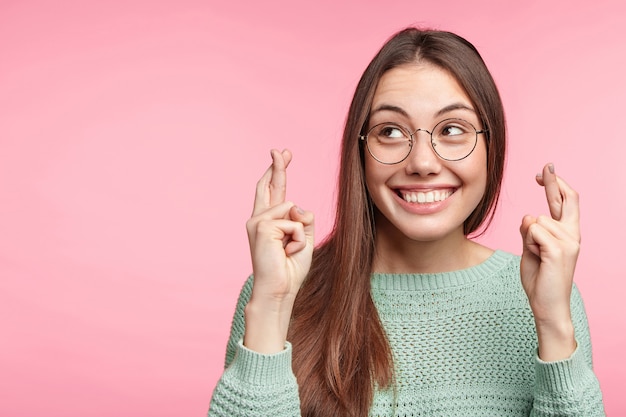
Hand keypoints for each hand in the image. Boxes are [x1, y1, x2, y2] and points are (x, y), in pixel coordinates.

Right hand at [243, 149, 314, 352]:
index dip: (277, 171)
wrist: (278, 290)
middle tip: (280, 148)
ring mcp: (257, 221)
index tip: (282, 153)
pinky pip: (294, 222)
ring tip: (289, 251)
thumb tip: (297, 206)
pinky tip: (286, 252)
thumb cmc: (290, 270)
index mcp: (269, 222)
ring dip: (300, 233)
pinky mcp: (261, 227)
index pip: (273, 191)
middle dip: (278, 166)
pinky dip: (297, 238)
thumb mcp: (304, 239)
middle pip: (272, 186)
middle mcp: (259, 219)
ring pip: (293, 210)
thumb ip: (303, 219)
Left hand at [519, 163, 579, 360]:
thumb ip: (530, 232)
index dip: (555, 184)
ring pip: (535, 220)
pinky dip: (528, 243)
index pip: (564, 202)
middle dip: (553, 181)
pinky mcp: (558, 250)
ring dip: (527, 237)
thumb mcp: (530, 249)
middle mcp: (572, 235)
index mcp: (567, 234)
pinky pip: (532, 231)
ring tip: (536, 257)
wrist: (547, 304)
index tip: (544, 171)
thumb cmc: (539, 278)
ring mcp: (568, 242)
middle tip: (546, 166)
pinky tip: (537, 258)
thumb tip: (528, 216)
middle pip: (564, 199)